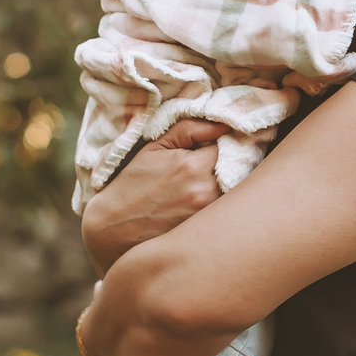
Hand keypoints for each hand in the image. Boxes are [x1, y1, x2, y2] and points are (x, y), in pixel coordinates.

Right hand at [80, 119, 227, 276]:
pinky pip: (228, 212)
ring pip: (238, 190)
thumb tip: (224, 122)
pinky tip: (213, 205)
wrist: (114, 229)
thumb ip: (190, 129)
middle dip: (235, 162)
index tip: (219, 143)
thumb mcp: (154, 148)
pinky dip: (227, 205)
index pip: (230, 144)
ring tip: (212, 183)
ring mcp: (209, 215)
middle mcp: (207, 191)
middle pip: (241, 169)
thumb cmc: (132, 185)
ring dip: (234, 182)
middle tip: (222, 162)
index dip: (226, 142)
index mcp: (193, 166)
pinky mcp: (208, 232)